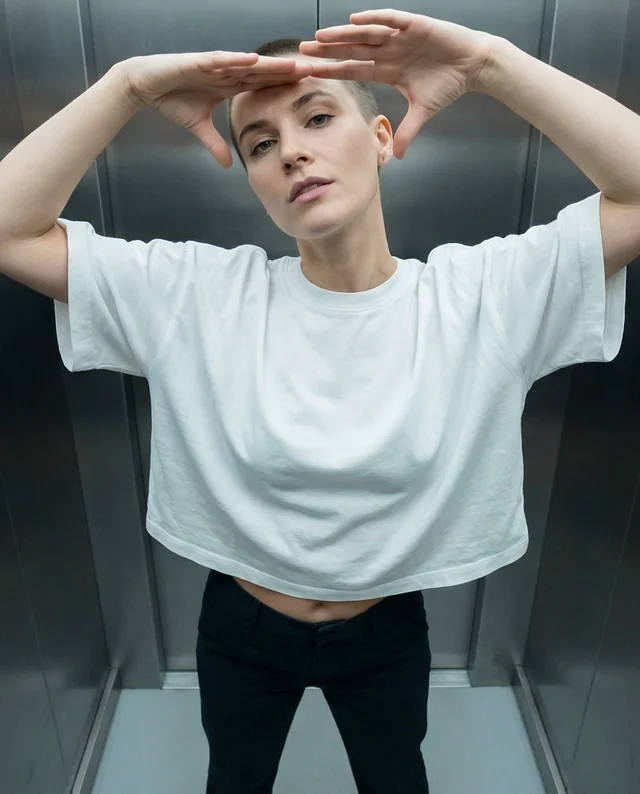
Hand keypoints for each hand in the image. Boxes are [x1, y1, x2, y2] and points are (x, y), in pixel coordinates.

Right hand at [122, 52, 313, 167]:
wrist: (145, 85)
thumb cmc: (172, 99)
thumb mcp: (199, 127)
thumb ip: (216, 144)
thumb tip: (228, 165)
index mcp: (230, 84)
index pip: (263, 84)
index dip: (284, 86)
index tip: (307, 88)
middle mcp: (227, 71)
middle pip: (264, 72)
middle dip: (287, 73)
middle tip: (314, 72)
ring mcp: (215, 64)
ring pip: (249, 64)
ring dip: (271, 65)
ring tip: (293, 66)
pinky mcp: (199, 61)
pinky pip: (223, 60)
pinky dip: (238, 60)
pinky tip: (256, 60)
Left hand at [299, 9, 495, 158]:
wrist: (472, 66)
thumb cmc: (447, 84)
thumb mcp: (423, 112)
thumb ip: (407, 132)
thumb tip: (397, 155)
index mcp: (387, 70)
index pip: (352, 69)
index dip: (331, 70)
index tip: (310, 73)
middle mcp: (388, 51)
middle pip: (351, 50)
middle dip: (328, 51)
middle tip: (302, 52)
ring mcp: (399, 37)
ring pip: (365, 35)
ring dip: (343, 35)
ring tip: (320, 36)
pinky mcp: (414, 25)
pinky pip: (390, 20)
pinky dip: (374, 19)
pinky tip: (354, 21)